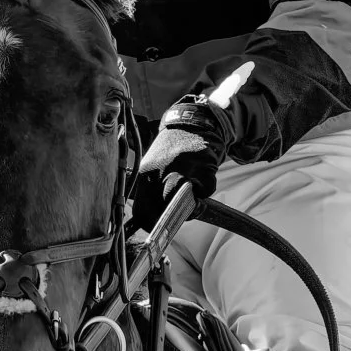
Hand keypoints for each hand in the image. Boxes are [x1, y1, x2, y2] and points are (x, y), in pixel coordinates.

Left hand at [130, 96, 235, 232]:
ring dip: (194, 204)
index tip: (161, 224)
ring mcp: (185, 167)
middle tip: (181, 210)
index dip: (152, 222)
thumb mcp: (151, 169)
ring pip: (190, 201)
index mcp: (146, 175)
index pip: (144, 211)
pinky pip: (207, 189)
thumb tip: (154, 222)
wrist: (189, 125)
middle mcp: (163, 171)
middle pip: (168, 209)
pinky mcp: (204, 164)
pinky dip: (206, 189)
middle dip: (176, 215)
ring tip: (192, 192)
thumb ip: (151, 194)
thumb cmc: (168, 154)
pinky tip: (200, 177)